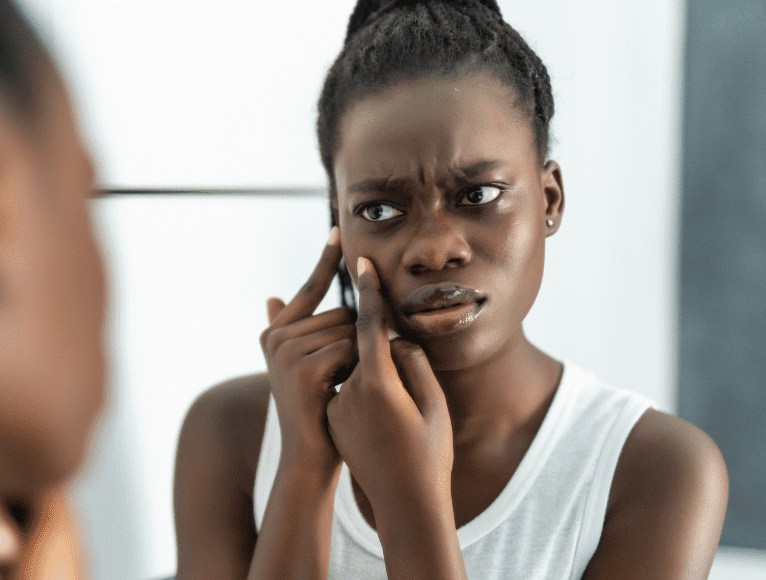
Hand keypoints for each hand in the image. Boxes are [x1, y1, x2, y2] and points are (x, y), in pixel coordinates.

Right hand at [260, 227, 356, 473]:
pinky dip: (356, 367)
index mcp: (275, 334)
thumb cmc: (315, 411)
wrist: (309, 457)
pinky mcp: (302, 367)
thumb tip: (272, 296)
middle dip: (354, 341)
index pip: (308, 289)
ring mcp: (285, 351)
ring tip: (340, 387)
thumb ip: (288, 330)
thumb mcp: (301, 367)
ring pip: (348, 331)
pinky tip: (342, 389)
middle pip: (341, 314)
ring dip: (357, 357)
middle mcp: (275, 338)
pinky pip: (349, 348)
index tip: (338, 230)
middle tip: (341, 378)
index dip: (325, 260)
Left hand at [326, 257, 453, 514]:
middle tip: (405, 388)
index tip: (361, 261)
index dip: (367, 291)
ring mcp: (337, 406)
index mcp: (377, 384)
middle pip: (362, 345)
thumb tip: (393, 338)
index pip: (369, 324)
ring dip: (371, 371)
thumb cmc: (430, 454)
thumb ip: (412, 362)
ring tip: (397, 412)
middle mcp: (350, 392)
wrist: (404, 504)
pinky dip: (363, 390)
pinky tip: (383, 422)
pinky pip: (348, 389)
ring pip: (355, 368)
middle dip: (378, 346)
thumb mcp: (433, 404)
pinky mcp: (332, 418)